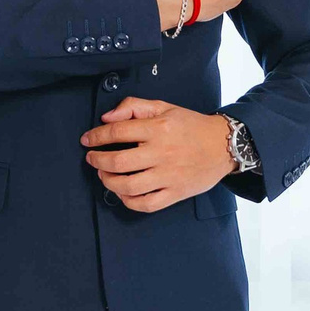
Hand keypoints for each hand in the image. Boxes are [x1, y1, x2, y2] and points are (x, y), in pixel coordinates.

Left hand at [81, 97, 233, 212]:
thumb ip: (134, 106)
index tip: (87, 140)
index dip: (96, 136)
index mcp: (158, 128)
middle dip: (97, 160)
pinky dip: (129, 201)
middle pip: (118, 161)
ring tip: (104, 175)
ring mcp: (168, 175)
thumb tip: (107, 118)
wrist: (223, 145)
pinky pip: (146, 204)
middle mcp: (162, 153)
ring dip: (109, 181)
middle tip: (92, 158)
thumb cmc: (191, 126)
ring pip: (129, 186)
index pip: (117, 132)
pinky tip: (123, 193)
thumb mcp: (164, 107)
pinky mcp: (175, 193)